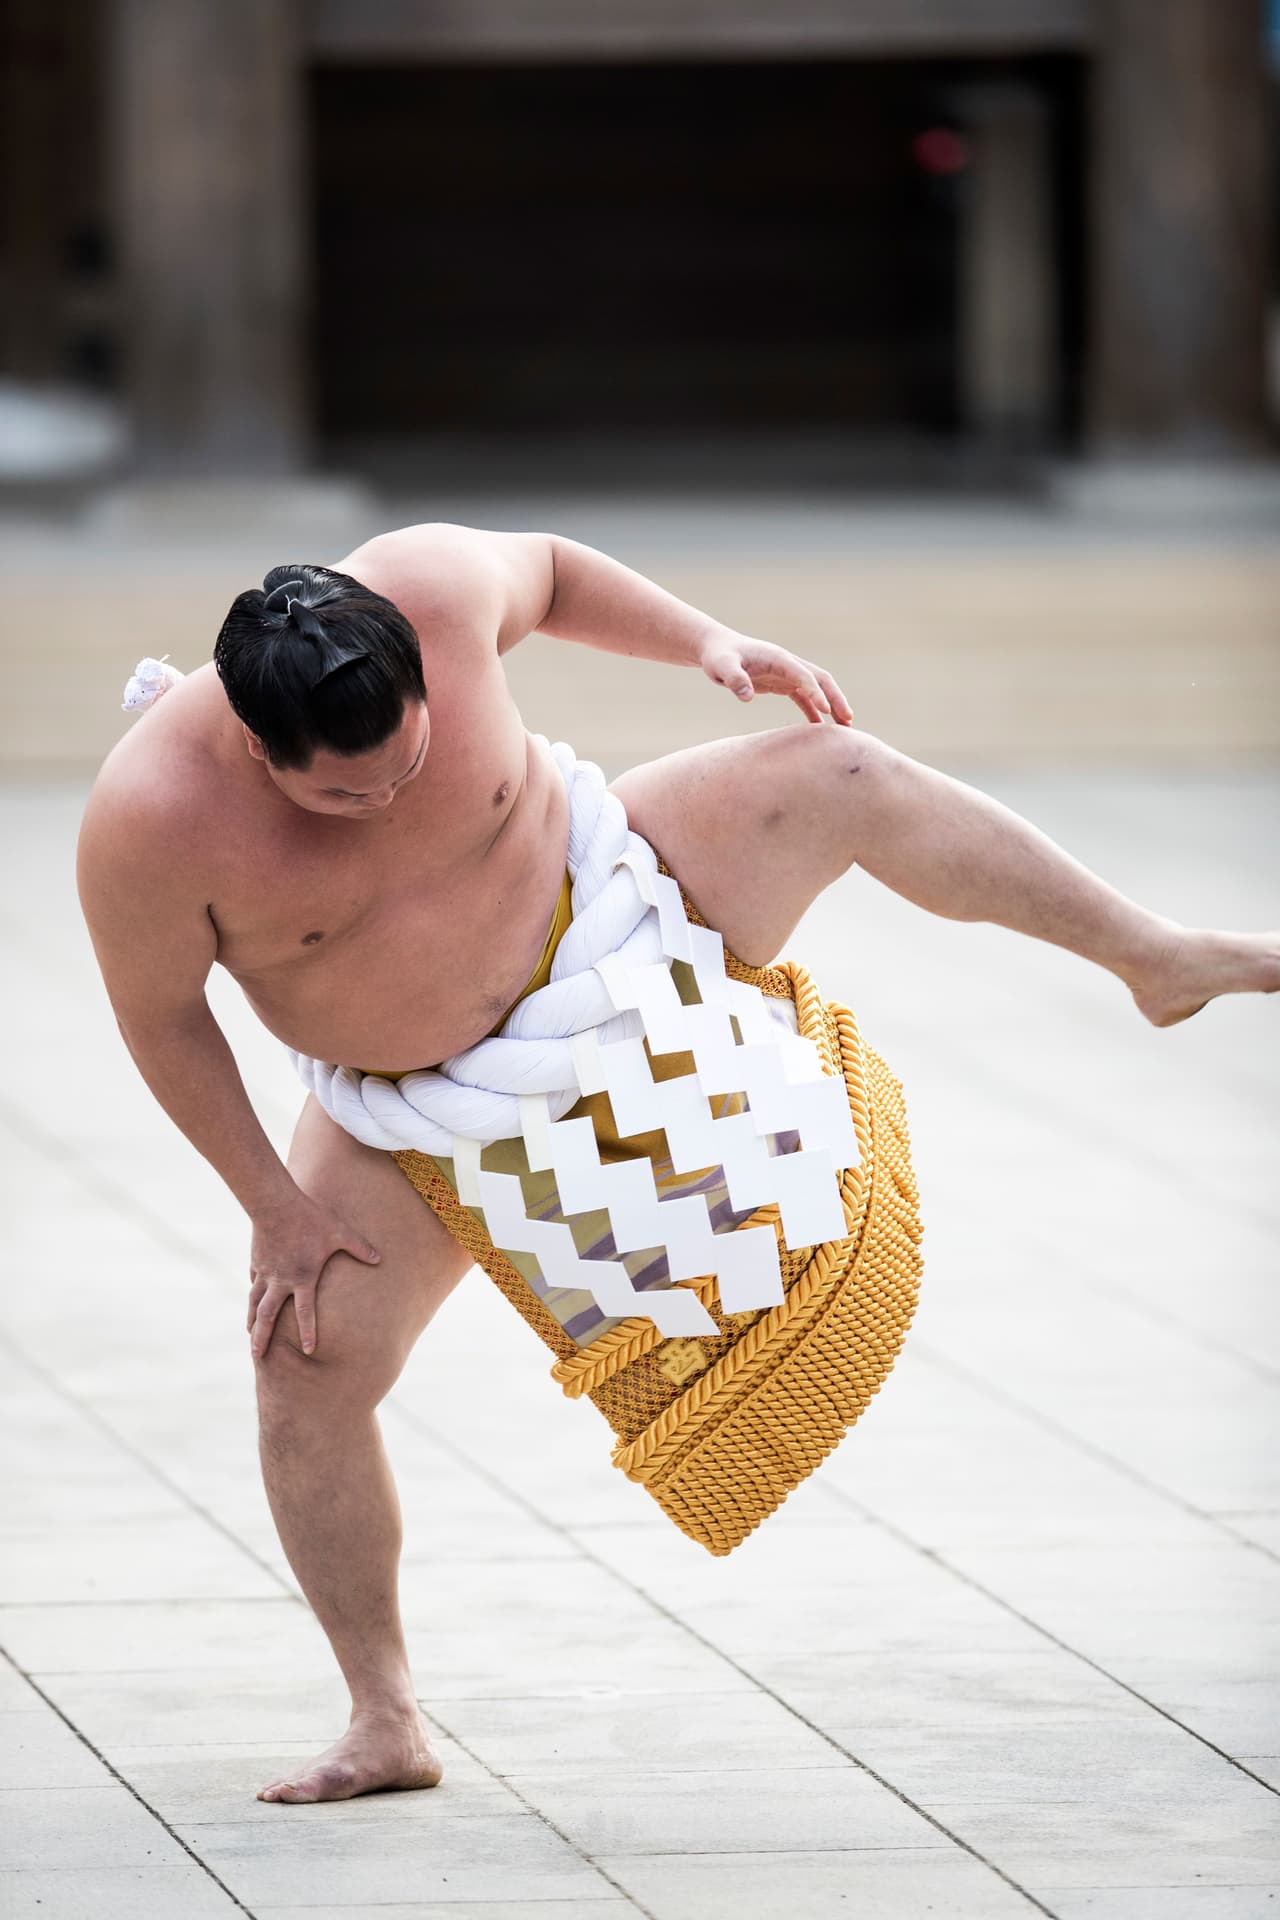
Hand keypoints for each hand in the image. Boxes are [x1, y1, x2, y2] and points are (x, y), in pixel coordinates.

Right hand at [246, 1190, 379, 1359]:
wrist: (275, 1202)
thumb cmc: (311, 1217)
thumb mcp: (340, 1232)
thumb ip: (360, 1247)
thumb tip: (380, 1258)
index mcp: (303, 1278)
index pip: (306, 1312)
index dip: (308, 1332)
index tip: (309, 1352)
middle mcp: (281, 1280)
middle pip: (268, 1316)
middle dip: (262, 1338)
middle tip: (257, 1357)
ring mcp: (266, 1272)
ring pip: (255, 1303)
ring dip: (252, 1321)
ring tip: (249, 1335)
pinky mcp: (256, 1261)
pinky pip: (254, 1282)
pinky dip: (253, 1295)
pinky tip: (253, 1302)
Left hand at [699, 631, 853, 726]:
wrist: (716, 650)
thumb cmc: (718, 656)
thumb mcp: (721, 666)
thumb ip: (734, 679)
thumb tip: (746, 696)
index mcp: (777, 658)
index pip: (803, 674)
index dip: (815, 691)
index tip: (826, 710)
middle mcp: (787, 664)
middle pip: (820, 680)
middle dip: (836, 699)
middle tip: (848, 720)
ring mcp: (787, 674)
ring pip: (817, 689)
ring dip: (831, 706)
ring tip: (845, 728)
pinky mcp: (782, 683)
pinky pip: (803, 698)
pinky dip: (814, 712)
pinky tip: (819, 730)